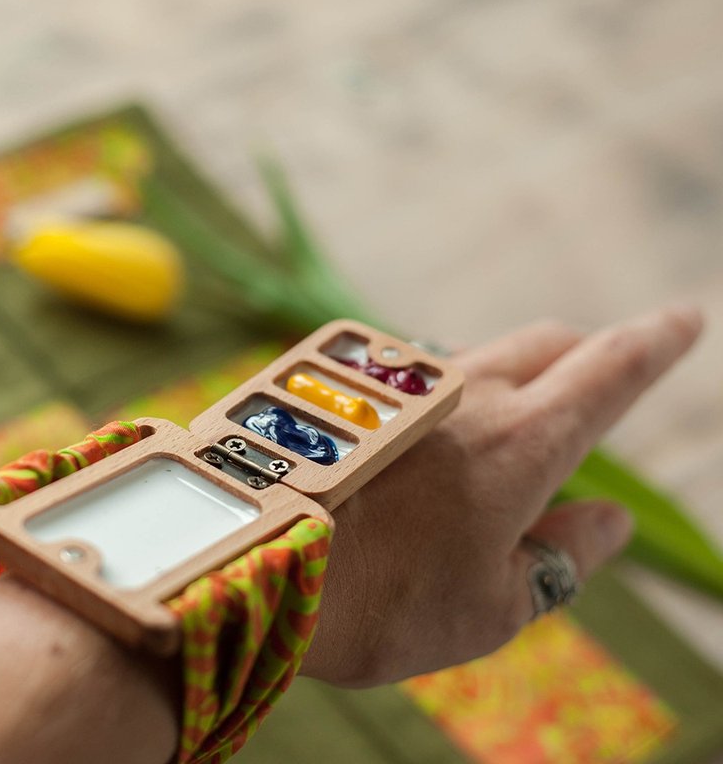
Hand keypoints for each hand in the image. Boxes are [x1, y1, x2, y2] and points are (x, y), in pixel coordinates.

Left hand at [300, 305, 703, 686]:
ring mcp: (400, 381)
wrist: (249, 563)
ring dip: (502, 385)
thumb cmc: (380, 603)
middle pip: (547, 343)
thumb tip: (607, 519)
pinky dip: (439, 401)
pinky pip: (415, 380)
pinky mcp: (347, 385)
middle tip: (595, 382)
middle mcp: (465, 392)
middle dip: (583, 354)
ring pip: (476, 359)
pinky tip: (412, 447)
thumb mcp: (492, 607)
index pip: (612, 369)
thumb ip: (562, 558)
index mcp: (523, 442)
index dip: (656, 342)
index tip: (683, 320)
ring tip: (484, 451)